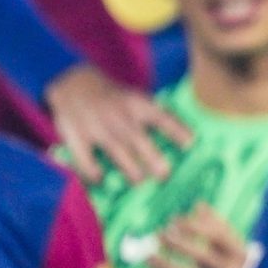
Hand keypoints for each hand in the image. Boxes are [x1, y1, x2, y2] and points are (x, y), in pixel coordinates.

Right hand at [49, 62, 189, 185]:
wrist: (76, 84)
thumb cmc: (116, 99)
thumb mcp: (137, 98)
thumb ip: (155, 116)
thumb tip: (185, 143)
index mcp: (138, 105)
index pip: (161, 118)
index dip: (176, 130)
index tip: (191, 144)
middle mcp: (119, 116)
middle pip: (138, 139)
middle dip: (153, 157)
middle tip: (165, 175)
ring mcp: (97, 126)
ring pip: (115, 150)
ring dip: (129, 168)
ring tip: (140, 182)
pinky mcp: (77, 135)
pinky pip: (84, 155)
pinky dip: (91, 168)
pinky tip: (100, 179)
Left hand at [149, 207, 248, 267]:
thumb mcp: (226, 258)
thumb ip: (216, 232)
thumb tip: (200, 205)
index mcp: (245, 259)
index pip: (222, 238)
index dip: (197, 227)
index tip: (174, 220)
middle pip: (207, 257)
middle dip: (182, 244)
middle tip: (159, 235)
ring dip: (169, 267)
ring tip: (148, 257)